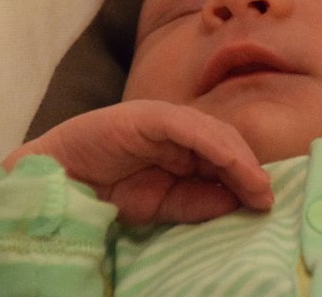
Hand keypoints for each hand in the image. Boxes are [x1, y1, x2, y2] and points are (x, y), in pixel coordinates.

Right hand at [2, 100, 273, 224]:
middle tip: (266, 197)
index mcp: (183, 150)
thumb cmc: (106, 194)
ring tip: (255, 185)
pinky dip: (210, 142)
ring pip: (212, 132)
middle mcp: (178, 131)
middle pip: (226, 142)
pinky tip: (228, 160)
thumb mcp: (162, 206)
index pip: (225, 158)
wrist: (56, 184)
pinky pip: (186, 126)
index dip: (247, 176)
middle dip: (248, 169)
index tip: (264, 201)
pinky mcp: (146, 115)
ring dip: (238, 158)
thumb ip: (197, 202)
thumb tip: (239, 201)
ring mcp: (162, 120)